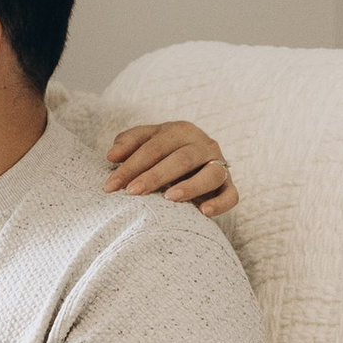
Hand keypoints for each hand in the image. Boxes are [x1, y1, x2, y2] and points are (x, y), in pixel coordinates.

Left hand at [104, 118, 236, 219]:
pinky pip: (231, 195)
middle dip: (154, 176)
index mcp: (180, 131)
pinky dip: (220, 203)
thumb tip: (111, 155)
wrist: (194, 164)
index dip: (131, 166)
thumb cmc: (163, 154)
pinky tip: (203, 212)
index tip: (111, 185)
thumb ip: (128, 144)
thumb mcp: (145, 142)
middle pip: (181, 159)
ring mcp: (219, 164)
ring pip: (211, 174)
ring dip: (191, 186)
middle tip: (132, 192)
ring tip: (169, 198)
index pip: (154, 147)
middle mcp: (203, 144)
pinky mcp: (229, 185)